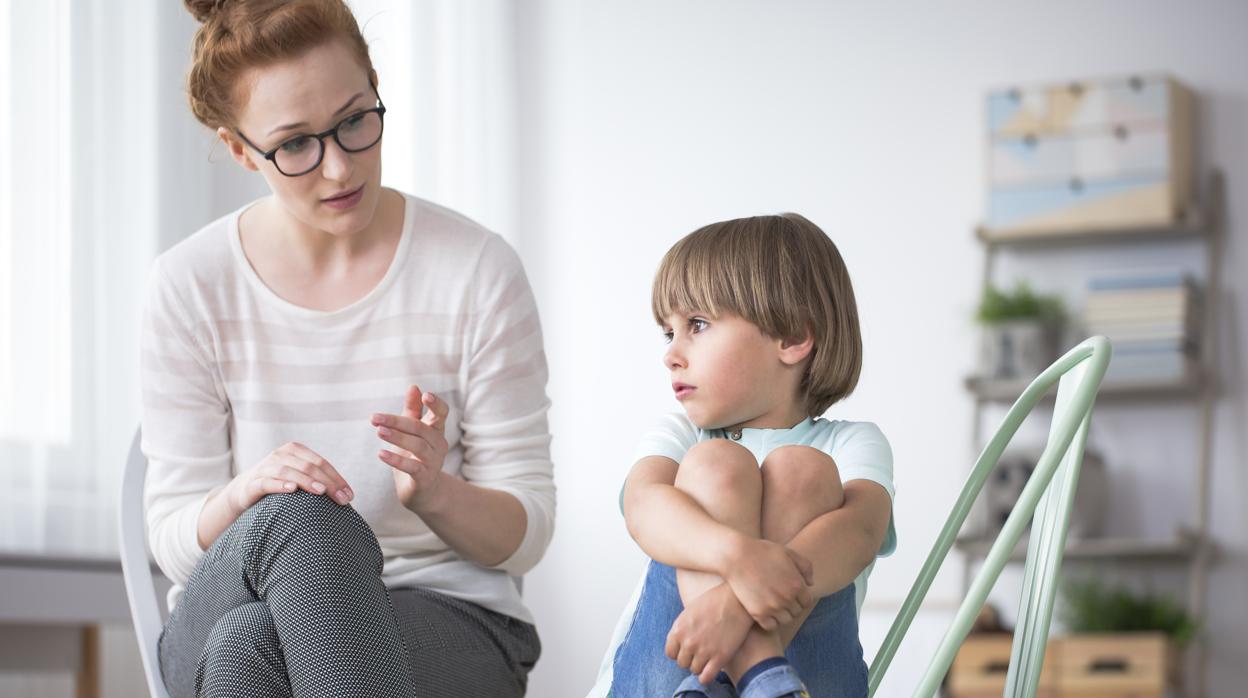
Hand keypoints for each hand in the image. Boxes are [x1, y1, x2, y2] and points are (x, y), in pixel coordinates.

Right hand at [225, 442, 352, 514]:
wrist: (244, 490)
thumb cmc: (279, 484)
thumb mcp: (299, 477)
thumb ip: (318, 479)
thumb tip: (347, 495)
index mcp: (295, 450)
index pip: (321, 463)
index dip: (337, 478)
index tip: (349, 495)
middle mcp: (280, 455)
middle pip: (309, 467)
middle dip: (328, 483)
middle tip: (342, 500)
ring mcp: (266, 467)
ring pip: (289, 471)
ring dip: (307, 481)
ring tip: (321, 491)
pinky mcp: (253, 482)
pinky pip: (267, 482)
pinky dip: (280, 485)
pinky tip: (292, 490)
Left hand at [374, 384, 449, 511]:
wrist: (422, 492)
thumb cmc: (416, 456)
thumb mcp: (413, 432)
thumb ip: (413, 410)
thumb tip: (414, 386)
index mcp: (436, 430)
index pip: (442, 413)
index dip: (436, 404)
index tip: (425, 395)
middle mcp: (439, 444)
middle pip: (421, 428)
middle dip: (397, 421)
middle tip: (375, 417)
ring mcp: (433, 462)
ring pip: (417, 446)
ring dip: (397, 437)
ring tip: (378, 432)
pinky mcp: (424, 478)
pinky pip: (412, 467)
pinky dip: (396, 460)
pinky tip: (381, 454)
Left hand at [666, 583, 753, 684]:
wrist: (736, 600)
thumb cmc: (714, 601)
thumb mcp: (690, 611)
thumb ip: (682, 628)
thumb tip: (678, 643)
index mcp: (679, 630)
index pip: (670, 653)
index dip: (679, 652)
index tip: (687, 649)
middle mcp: (689, 642)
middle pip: (682, 663)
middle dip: (690, 659)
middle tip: (700, 652)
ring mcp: (704, 651)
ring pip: (694, 670)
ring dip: (700, 666)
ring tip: (708, 658)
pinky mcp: (720, 657)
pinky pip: (706, 678)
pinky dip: (707, 677)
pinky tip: (711, 670)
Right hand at [723, 537, 814, 629]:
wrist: (736, 556)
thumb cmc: (762, 552)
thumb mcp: (788, 552)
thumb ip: (805, 566)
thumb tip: (810, 583)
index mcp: (797, 584)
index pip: (807, 601)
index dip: (800, 597)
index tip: (791, 593)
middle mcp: (787, 598)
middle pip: (796, 611)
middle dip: (791, 605)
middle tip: (780, 597)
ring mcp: (772, 607)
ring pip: (785, 620)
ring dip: (782, 614)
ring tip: (773, 605)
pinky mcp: (758, 613)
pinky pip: (771, 626)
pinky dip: (770, 621)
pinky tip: (765, 611)